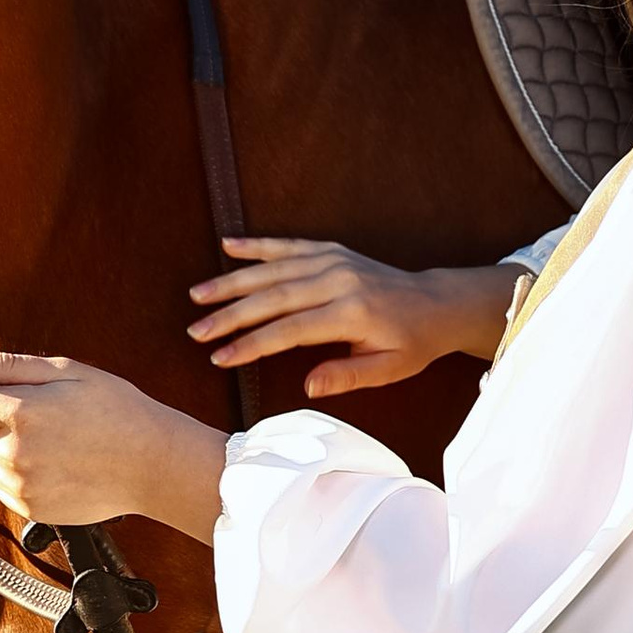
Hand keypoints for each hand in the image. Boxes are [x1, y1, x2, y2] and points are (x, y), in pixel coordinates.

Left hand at [0, 350, 227, 539]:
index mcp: (23, 414)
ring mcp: (21, 487)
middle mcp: (15, 455)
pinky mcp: (30, 510)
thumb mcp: (69, 372)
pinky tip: (50, 461)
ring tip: (44, 438)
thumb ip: (10, 367)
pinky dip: (13, 473)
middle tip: (20, 412)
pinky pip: (1, 486)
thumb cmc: (117, 411)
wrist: (153, 466)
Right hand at [187, 236, 526, 395]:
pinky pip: (290, 245)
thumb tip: (306, 387)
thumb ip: (347, 376)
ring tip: (198, 295)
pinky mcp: (332, 250)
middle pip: (275, 297)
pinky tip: (228, 245)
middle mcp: (339, 280)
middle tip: (196, 330)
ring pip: (275, 269)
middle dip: (231, 314)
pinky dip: (258, 246)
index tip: (220, 357)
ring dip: (233, 281)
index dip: (253, 344)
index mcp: (352, 313)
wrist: (436, 303)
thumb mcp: (389, 370)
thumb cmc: (412, 343)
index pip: (291, 330)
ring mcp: (334, 260)